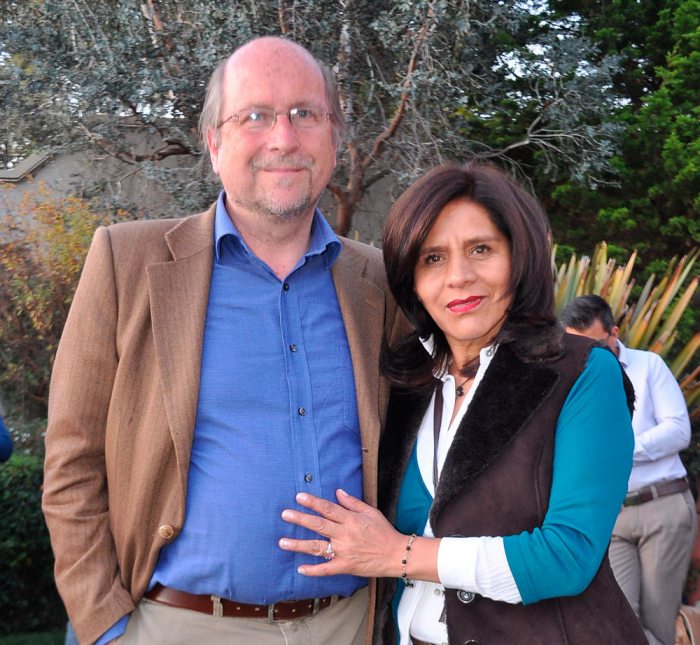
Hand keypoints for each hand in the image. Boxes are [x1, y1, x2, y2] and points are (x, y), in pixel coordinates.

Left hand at [279, 489, 405, 577]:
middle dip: (300, 519)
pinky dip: (313, 570)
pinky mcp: (345, 566)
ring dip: (299, 545)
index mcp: (351, 519)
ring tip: (282, 542)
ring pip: (318, 547)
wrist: (395, 554)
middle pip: (319, 525)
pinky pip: (326, 569)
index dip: (313, 502)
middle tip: (285, 514)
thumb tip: (337, 492)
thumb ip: (352, 503)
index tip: (299, 497)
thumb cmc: (383, 531)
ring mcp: (344, 551)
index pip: (328, 508)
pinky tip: (300, 568)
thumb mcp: (371, 512)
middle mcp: (345, 534)